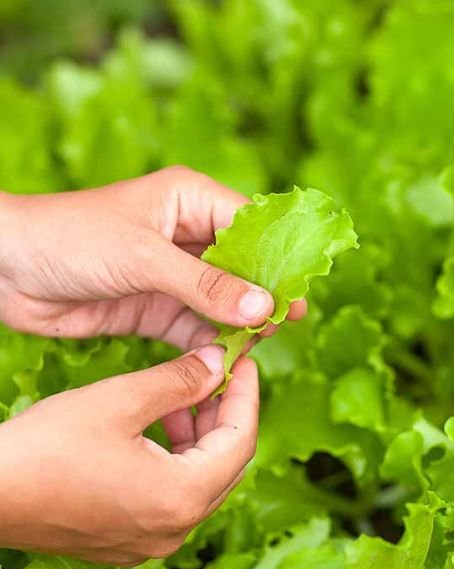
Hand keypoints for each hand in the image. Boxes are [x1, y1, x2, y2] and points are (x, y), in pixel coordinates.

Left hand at [0, 166, 304, 351]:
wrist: (1, 270)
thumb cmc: (68, 239)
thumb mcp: (144, 259)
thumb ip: (207, 286)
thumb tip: (265, 308)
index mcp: (191, 200)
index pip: (253, 226)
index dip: (279, 258)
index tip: (302, 291)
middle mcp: (189, 235)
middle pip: (246, 268)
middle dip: (264, 296)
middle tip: (286, 324)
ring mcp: (175, 275)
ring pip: (226, 304)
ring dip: (241, 326)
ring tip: (258, 346)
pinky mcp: (156, 309)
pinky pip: (198, 329)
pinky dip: (213, 346)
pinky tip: (229, 362)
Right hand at [0, 345, 258, 565]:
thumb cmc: (44, 448)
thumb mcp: (120, 400)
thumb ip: (179, 381)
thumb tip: (218, 363)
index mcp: (183, 498)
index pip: (241, 440)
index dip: (246, 395)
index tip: (243, 361)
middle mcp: (175, 531)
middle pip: (226, 466)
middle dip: (225, 416)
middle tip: (219, 374)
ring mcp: (150, 543)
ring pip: (199, 483)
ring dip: (198, 437)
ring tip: (183, 395)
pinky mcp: (125, 543)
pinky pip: (170, 499)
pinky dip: (174, 462)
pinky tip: (157, 428)